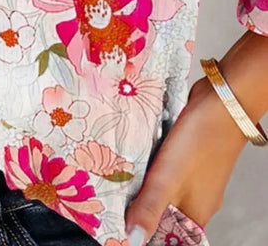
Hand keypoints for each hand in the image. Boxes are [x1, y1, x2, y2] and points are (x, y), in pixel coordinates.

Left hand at [124, 76, 247, 244]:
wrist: (222, 101)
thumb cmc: (200, 141)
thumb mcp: (169, 179)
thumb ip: (150, 209)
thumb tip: (132, 240)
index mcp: (195, 213)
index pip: (166, 235)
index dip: (144, 231)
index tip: (119, 223)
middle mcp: (195, 197)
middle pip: (162, 211)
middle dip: (138, 206)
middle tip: (111, 196)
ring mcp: (192, 175)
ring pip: (161, 187)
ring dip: (141, 183)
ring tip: (115, 177)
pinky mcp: (187, 154)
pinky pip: (163, 166)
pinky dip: (149, 165)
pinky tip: (134, 157)